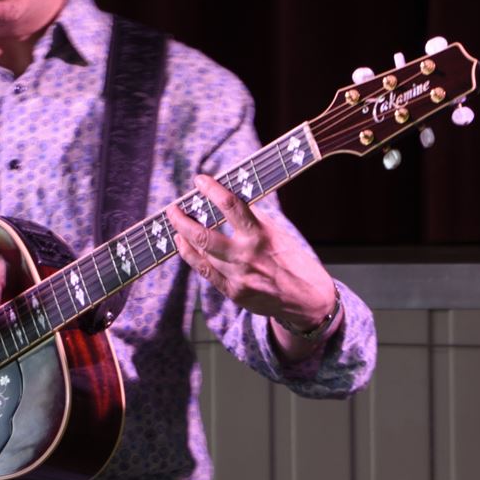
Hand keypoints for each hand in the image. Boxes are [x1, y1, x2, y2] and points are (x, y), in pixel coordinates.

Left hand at [165, 174, 336, 332]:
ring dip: (183, 235)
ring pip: (200, 253)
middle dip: (182, 220)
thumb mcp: (278, 234)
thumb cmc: (293, 261)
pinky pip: (204, 271)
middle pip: (204, 235)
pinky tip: (183, 244)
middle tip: (172, 208)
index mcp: (261, 235)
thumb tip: (229, 199)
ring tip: (176, 223)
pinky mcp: (232, 292)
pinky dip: (190, 254)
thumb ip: (253, 219)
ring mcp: (237, 276)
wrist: (307, 300)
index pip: (232, 206)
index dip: (212, 190)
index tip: (200, 180)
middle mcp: (246, 256)